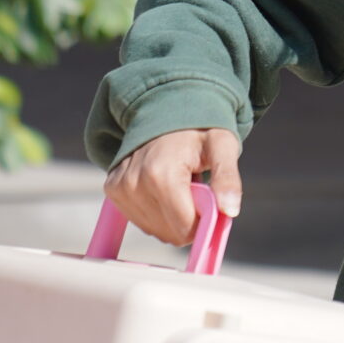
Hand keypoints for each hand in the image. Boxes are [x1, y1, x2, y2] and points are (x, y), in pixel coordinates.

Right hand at [103, 127, 241, 244]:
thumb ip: (227, 178)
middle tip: (196, 190)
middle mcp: (135, 183)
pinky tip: (163, 188)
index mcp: (162, 175)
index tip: (211, 201)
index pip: (184, 228)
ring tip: (179, 185)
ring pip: (155, 230)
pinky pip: (140, 221)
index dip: (204, 221)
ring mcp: (120, 188)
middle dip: (189, 219)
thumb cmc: (199, 130)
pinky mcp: (113, 190)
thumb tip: (230, 211)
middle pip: (169, 233)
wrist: (166, 109)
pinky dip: (156, 213)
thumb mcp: (223, 146)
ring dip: (172, 216)